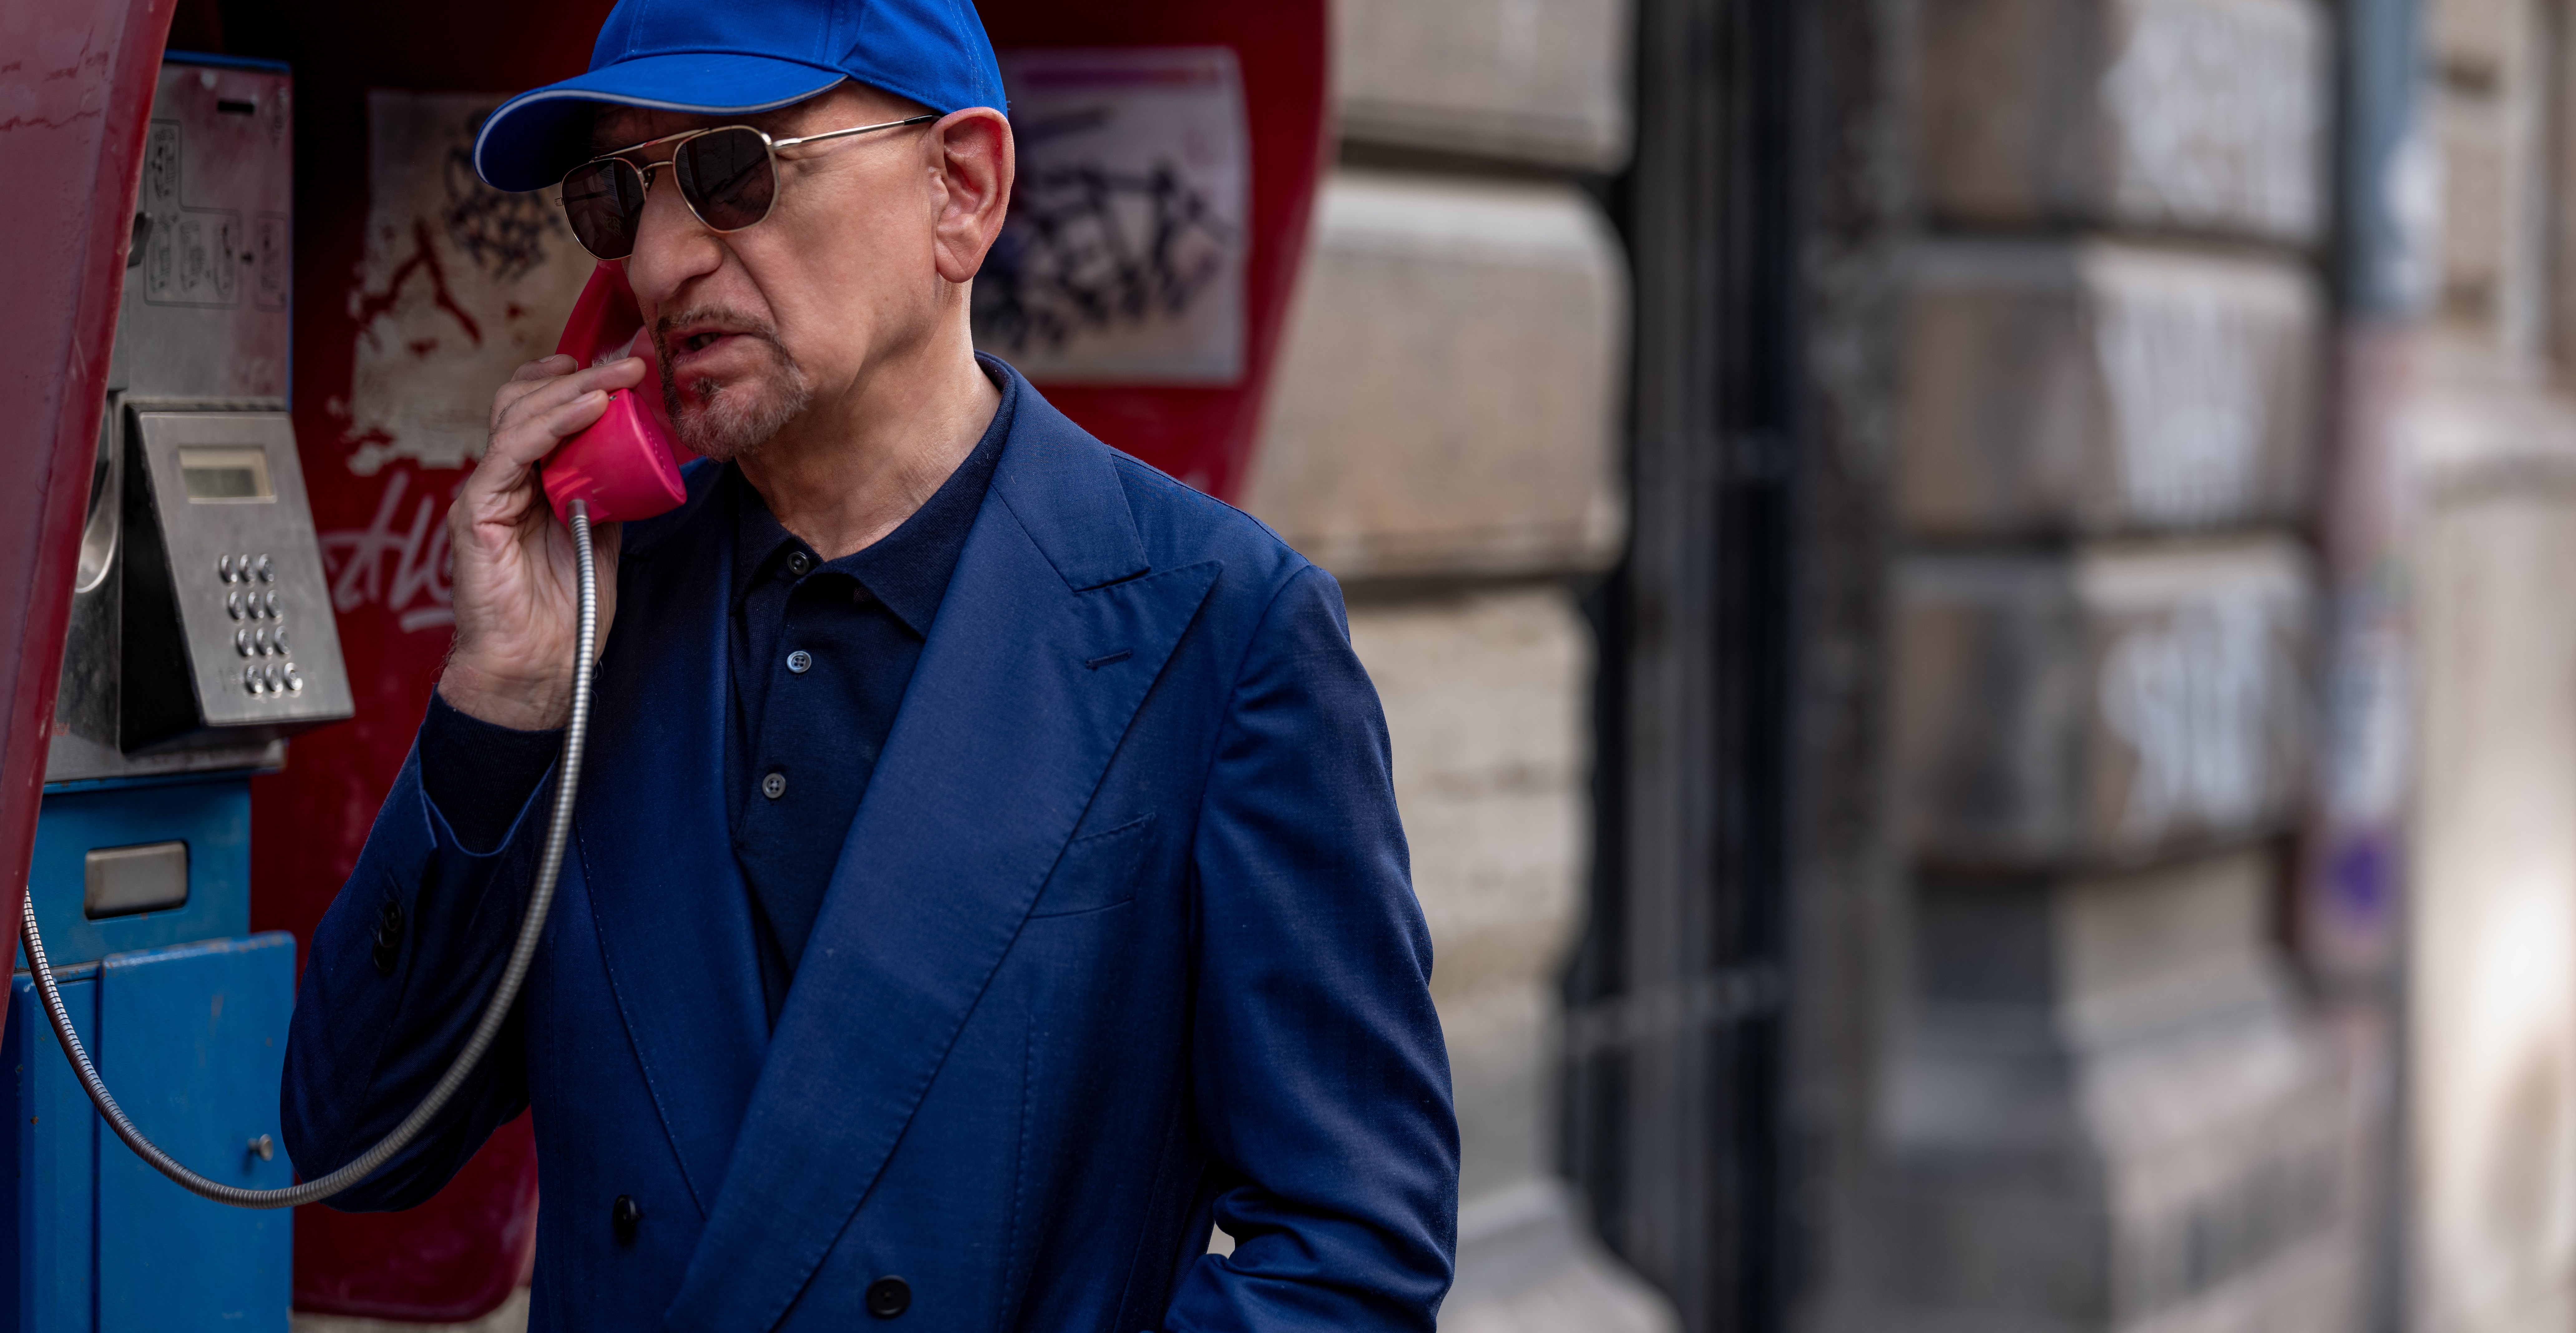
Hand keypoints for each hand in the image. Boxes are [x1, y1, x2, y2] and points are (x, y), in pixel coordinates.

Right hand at [438, 354, 646, 730]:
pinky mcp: (476, 512)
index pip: (543, 413)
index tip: (626, 372)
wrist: (541, 667)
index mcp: (531, 484)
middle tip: (629, 367)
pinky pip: (510, 452)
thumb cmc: (567, 612)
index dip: (579, 385)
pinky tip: (588, 410)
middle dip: (579, 377)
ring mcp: (486, 493)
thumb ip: (607, 496)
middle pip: (526, 402)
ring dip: (571, 391)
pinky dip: (551, 425)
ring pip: (516, 416)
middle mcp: (504, 481)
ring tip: (616, 381)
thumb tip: (634, 460)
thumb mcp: (602, 537)